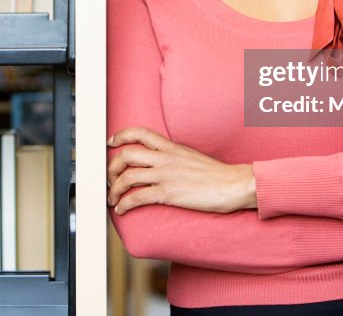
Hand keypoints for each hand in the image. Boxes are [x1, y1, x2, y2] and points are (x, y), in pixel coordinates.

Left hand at [107, 126, 255, 214]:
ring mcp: (165, 175)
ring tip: (112, 198)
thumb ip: (174, 157)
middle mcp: (165, 158)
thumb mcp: (191, 157)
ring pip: (127, 176)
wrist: (233, 184)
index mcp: (171, 147)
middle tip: (109, 178)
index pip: (140, 133)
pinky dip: (124, 204)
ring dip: (114, 188)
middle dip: (111, 167)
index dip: (121, 135)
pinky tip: (122, 209)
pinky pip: (137, 197)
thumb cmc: (217, 174)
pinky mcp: (168, 193)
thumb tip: (163, 162)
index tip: (111, 142)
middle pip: (126, 154)